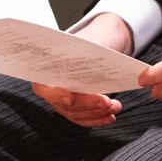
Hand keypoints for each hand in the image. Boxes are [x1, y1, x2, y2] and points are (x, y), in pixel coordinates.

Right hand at [30, 12, 135, 126]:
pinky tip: (110, 117)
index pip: (45, 87)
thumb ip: (84, 51)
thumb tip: (89, 57)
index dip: (58, 94)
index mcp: (45, 69)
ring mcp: (60, 101)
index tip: (72, 98)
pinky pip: (83, 119)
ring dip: (96, 113)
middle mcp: (49, 88)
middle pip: (64, 104)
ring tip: (115, 106)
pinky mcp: (73, 109)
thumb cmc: (89, 41)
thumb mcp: (87, 42)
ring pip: (76, 114)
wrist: (97, 45)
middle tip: (107, 102)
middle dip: (88, 105)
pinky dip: (98, 119)